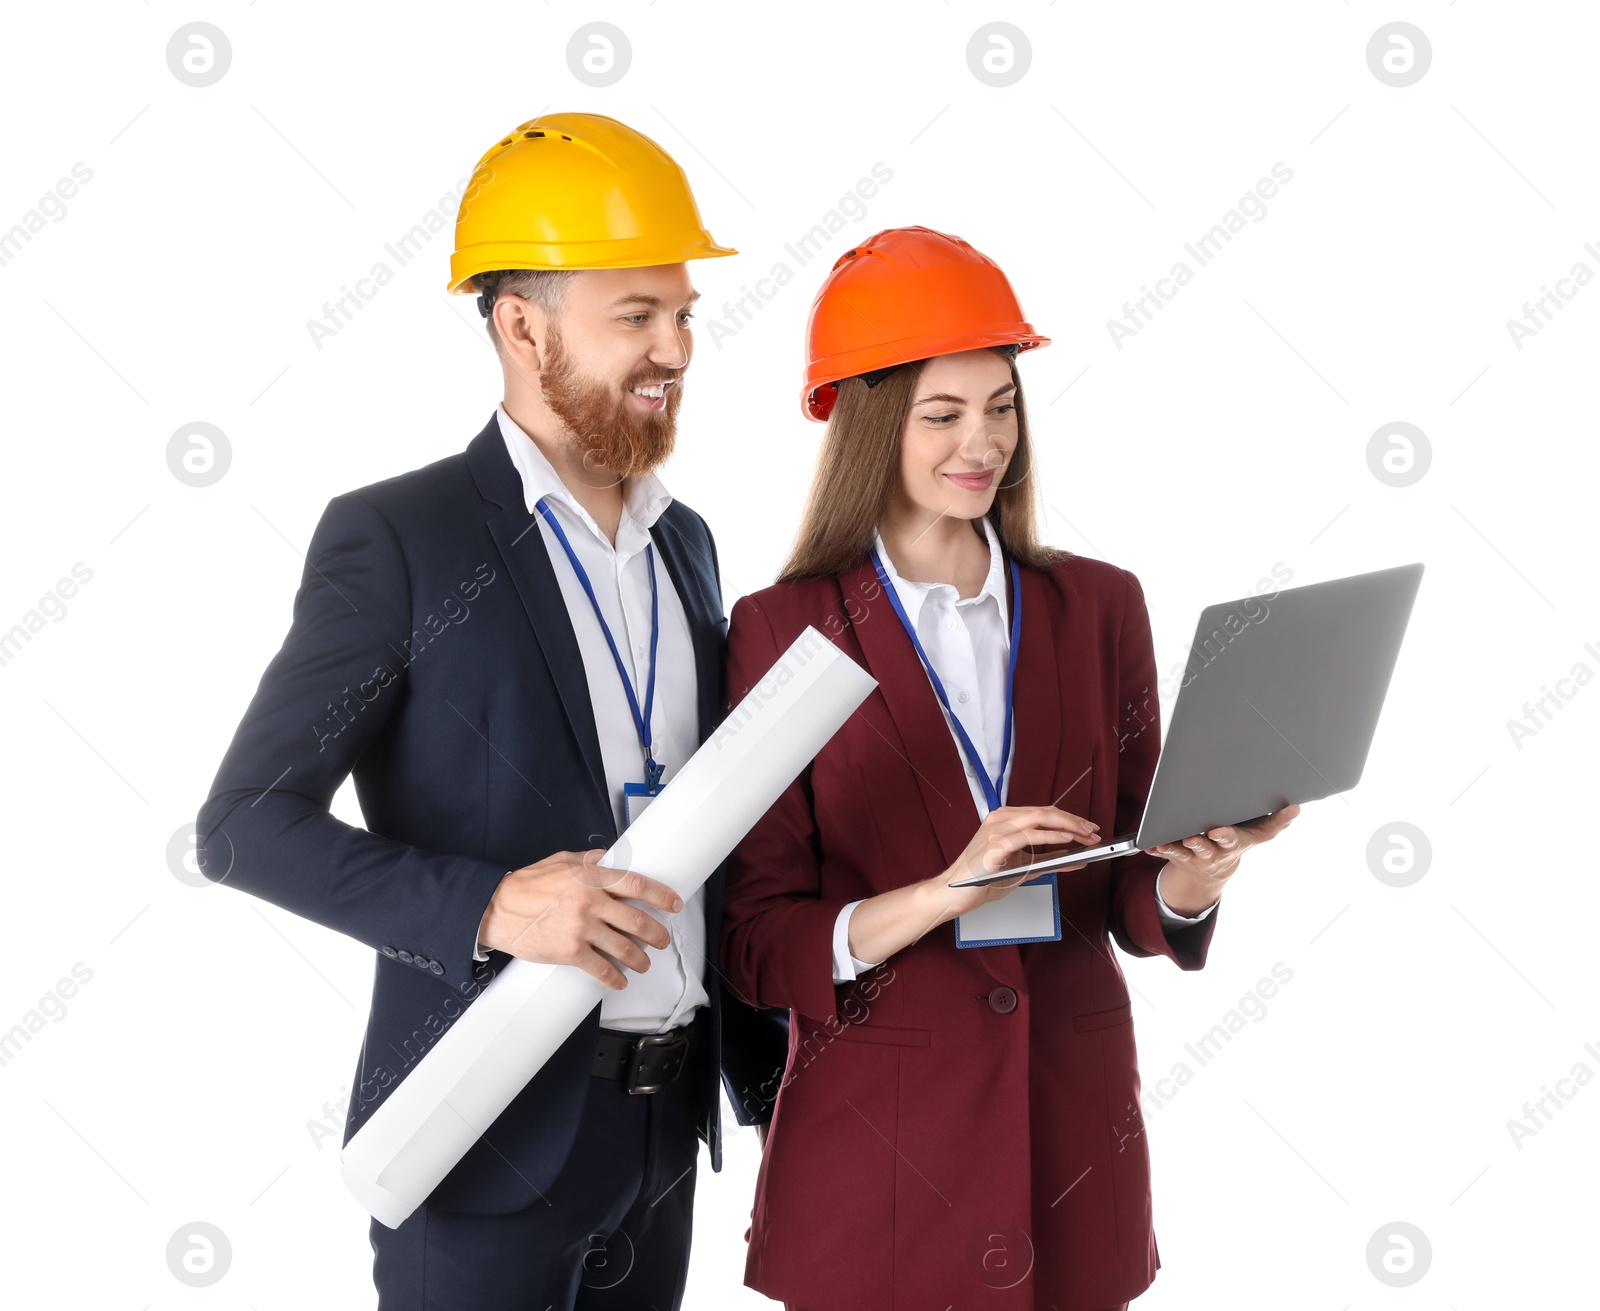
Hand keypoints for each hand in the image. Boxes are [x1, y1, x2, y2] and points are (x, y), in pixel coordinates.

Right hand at [477, 849, 683, 988]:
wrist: (497, 909)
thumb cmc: (526, 885)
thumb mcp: (560, 861)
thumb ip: (588, 862)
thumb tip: (610, 859)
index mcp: (591, 878)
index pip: (637, 885)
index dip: (661, 896)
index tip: (674, 904)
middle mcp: (591, 903)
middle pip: (637, 921)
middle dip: (657, 934)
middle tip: (662, 940)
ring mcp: (581, 929)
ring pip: (624, 948)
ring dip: (640, 959)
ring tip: (644, 963)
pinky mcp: (569, 952)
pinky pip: (601, 969)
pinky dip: (615, 978)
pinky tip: (620, 981)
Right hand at [924, 805, 1100, 922]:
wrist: (954, 893)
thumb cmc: (982, 879)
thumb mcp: (1022, 868)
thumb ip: (1048, 862)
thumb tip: (1075, 859)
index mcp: (1005, 820)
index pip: (1044, 813)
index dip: (1070, 818)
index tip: (1089, 828)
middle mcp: (1000, 819)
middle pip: (1045, 811)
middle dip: (1074, 820)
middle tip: (1093, 831)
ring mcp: (996, 829)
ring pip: (1039, 818)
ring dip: (1068, 826)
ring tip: (1086, 836)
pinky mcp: (994, 844)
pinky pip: (1028, 835)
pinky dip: (1051, 836)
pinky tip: (1066, 839)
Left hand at [1144, 803, 1300, 915]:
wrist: (1211, 873)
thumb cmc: (1234, 844)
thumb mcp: (1256, 836)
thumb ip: (1275, 823)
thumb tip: (1295, 807)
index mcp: (1232, 844)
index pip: (1230, 839)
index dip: (1224, 835)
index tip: (1217, 830)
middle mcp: (1213, 852)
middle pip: (1206, 848)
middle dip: (1200, 844)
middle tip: (1191, 839)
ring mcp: (1194, 856)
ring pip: (1183, 853)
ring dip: (1174, 848)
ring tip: (1163, 843)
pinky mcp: (1178, 856)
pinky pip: (1166, 853)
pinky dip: (1158, 849)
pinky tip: (1149, 846)